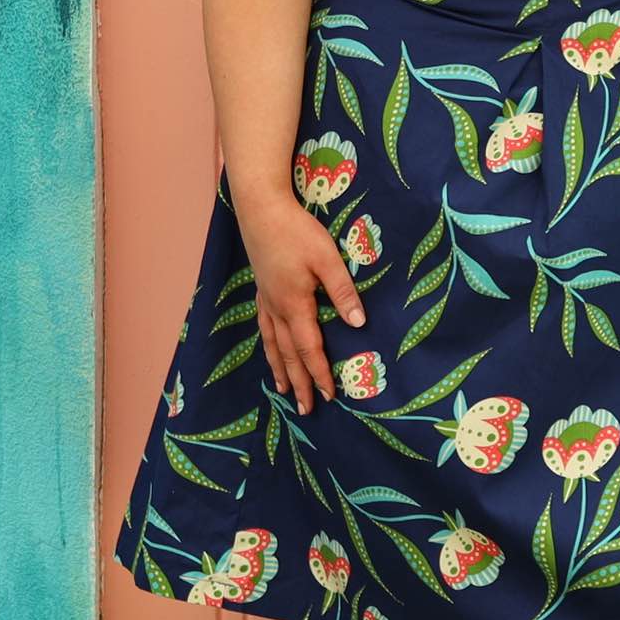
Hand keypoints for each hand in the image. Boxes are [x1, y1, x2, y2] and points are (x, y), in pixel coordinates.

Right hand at [234, 192, 367, 415]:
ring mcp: (266, 299)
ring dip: (279, 369)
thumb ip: (343, 292)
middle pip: (288, 354)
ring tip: (283, 391)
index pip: (309, 349)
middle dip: (299, 382)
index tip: (329, 396)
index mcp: (295, 305)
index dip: (320, 374)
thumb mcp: (327, 258)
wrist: (261, 210)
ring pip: (271, 344)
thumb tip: (359, 324)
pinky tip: (269, 348)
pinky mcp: (261, 288)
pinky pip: (263, 327)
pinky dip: (267, 345)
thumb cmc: (297, 232)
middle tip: (306, 409)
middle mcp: (277, 309)